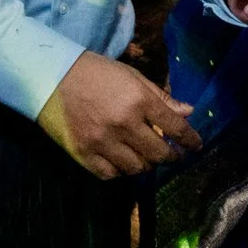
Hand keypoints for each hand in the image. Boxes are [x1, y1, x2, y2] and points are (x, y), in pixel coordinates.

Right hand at [36, 50, 200, 177]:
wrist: (51, 75)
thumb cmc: (96, 72)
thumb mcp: (132, 76)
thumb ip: (161, 97)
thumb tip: (189, 112)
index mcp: (138, 100)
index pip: (175, 127)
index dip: (190, 140)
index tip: (196, 146)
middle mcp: (123, 124)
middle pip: (159, 153)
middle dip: (171, 156)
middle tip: (172, 154)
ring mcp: (102, 141)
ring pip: (137, 168)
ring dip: (146, 164)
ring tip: (146, 157)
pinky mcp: (83, 153)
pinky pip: (111, 174)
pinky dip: (120, 171)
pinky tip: (122, 161)